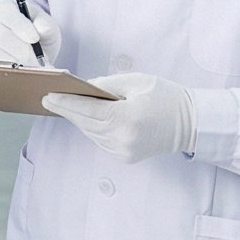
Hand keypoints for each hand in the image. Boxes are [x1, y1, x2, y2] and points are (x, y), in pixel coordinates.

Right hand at [0, 2, 55, 66]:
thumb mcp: (45, 24)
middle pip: (1, 37)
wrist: (24, 47)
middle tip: (41, 61)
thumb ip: (46, 23)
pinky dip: (13, 72)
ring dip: (20, 63)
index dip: (20, 26)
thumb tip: (42, 28)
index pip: (6, 13)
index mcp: (2, 7)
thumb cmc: (35, 32)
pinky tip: (25, 72)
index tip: (35, 39)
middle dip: (23, 51)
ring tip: (36, 68)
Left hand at [42, 71, 193, 162]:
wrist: (191, 123)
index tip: (48, 96)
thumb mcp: (136, 82)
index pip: (87, 111)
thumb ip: (106, 85)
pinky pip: (100, 140)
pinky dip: (91, 128)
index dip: (65, 103)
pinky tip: (83, 118)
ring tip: (63, 106)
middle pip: (85, 123)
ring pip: (91, 133)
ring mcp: (124, 151)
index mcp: (128, 118)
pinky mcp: (125, 157)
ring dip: (78, 119)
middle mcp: (124, 139)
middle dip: (67, 110)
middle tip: (49, 99)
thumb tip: (81, 88)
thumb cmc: (165, 98)